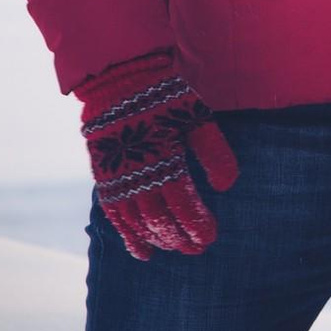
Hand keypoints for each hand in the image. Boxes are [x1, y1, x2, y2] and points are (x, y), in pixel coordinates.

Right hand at [76, 54, 239, 259]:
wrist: (119, 79)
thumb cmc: (164, 96)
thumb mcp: (196, 117)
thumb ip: (213, 152)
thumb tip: (226, 187)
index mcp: (165, 160)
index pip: (183, 207)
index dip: (197, 226)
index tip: (210, 237)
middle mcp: (138, 175)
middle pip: (161, 220)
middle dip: (180, 238)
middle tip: (198, 249)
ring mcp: (118, 178)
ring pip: (138, 222)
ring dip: (157, 240)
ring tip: (174, 248)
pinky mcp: (104, 177)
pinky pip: (115, 215)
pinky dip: (128, 236)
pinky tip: (142, 252)